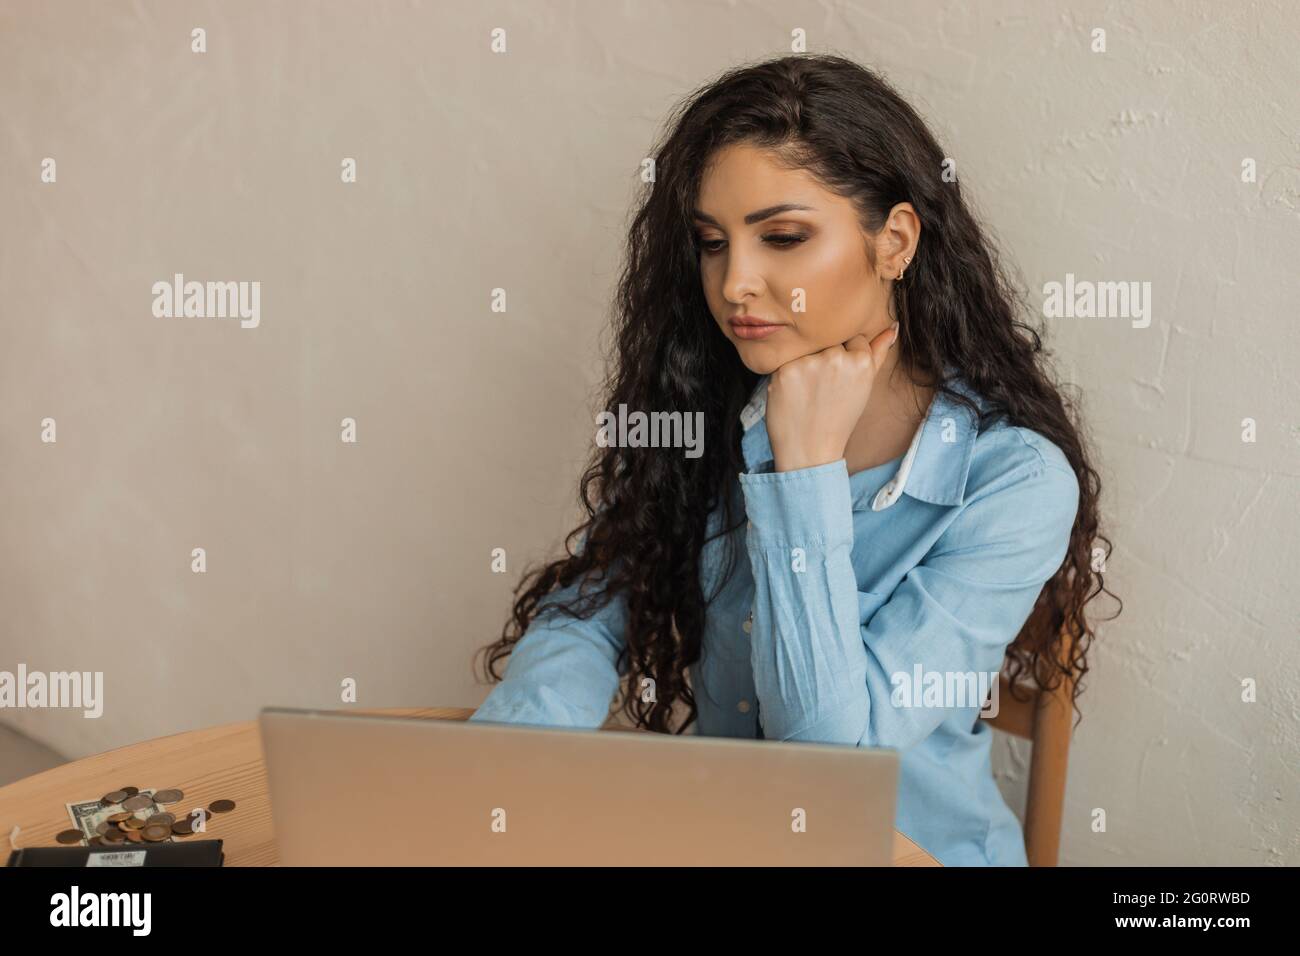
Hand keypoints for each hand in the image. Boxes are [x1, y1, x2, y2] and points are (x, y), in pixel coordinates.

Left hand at [765, 322, 898, 472]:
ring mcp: (809, 363)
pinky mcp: (785, 370)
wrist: (811, 451)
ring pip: (806, 349)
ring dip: (804, 366)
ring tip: (807, 393)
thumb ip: (878, 353)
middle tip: (822, 390)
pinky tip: (793, 395)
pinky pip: (784, 360)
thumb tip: (893, 327)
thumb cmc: (838, 418)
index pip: (851, 338)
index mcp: (861, 361)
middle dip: (823, 360)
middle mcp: (837, 358)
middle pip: (828, 342)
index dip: (843, 359)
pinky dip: (787, 376)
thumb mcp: (864, 385)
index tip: (838, 380)